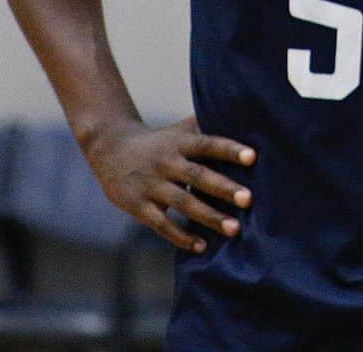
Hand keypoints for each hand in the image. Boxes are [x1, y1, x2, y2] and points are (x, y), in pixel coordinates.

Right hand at [82, 115, 255, 252]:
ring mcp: (152, 185)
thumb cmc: (157, 141)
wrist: (110, 149)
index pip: (208, 144)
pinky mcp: (139, 206)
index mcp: (179, 142)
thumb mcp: (179, 130)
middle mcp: (167, 162)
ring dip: (209, 216)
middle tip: (249, 199)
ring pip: (183, 202)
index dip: (229, 149)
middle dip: (224, 188)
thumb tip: (240, 117)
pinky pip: (162, 224)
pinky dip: (181, 236)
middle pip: (198, 175)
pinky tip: (202, 245)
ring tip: (234, 229)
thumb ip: (205, 127)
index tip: (252, 156)